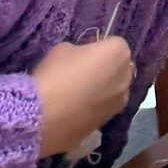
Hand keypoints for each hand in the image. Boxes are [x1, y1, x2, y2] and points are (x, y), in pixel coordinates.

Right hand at [33, 38, 133, 157]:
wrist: (41, 118)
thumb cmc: (55, 74)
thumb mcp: (64, 49)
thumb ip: (80, 51)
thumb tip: (82, 60)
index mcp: (118, 52)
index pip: (113, 44)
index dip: (97, 48)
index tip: (82, 54)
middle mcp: (125, 77)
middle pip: (118, 67)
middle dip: (105, 68)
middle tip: (82, 74)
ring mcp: (119, 103)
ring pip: (113, 90)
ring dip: (102, 89)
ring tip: (78, 95)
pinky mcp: (108, 123)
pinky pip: (104, 108)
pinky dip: (94, 107)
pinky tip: (75, 111)